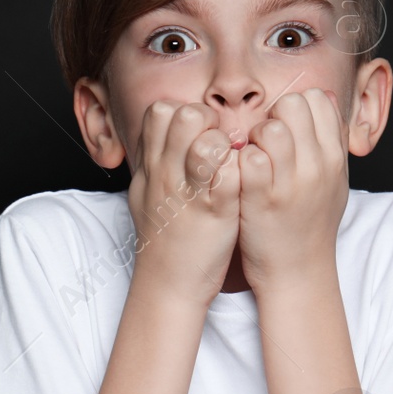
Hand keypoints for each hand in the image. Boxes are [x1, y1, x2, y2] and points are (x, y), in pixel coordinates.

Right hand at [126, 100, 240, 308]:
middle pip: (184, 116)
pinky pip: (231, 177)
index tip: (200, 129)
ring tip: (230, 160)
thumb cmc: (164, 234)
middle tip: (219, 139)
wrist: (167, 282)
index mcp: (151, 166)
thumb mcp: (146, 190)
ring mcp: (191, 193)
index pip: (161, 111)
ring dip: (224, 144)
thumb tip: (169, 127)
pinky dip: (242, 171)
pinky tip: (245, 178)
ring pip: (207, 144)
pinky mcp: (217, 213)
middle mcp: (166, 175)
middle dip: (208, 118)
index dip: (185, 111)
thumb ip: (157, 157)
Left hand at [236, 88, 348, 294]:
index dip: (295, 106)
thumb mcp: (334, 179)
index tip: (286, 128)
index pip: (316, 99)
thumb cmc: (311, 222)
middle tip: (265, 140)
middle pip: (293, 105)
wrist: (299, 270)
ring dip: (254, 137)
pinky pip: (249, 159)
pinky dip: (239, 160)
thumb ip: (330, 139)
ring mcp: (290, 184)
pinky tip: (239, 173)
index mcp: (335, 157)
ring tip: (253, 156)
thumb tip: (322, 96)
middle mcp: (318, 167)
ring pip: (272, 128)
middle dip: (273, 115)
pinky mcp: (261, 200)